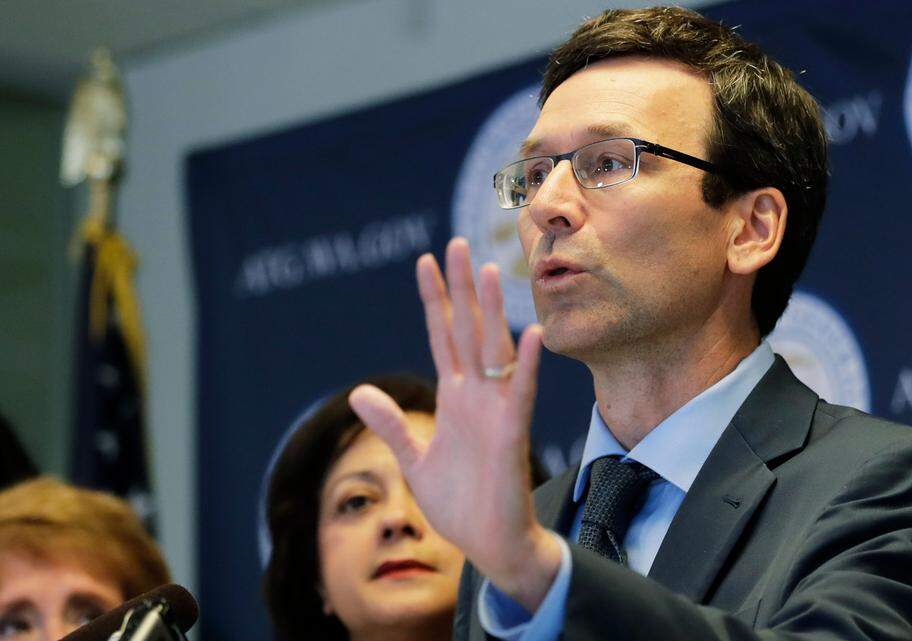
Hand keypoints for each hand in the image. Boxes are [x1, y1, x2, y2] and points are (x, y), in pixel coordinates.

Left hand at [349, 237, 561, 610]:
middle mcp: (477, 396)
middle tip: (455, 243)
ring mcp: (497, 411)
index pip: (442, 337)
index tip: (424, 261)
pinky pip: (522, 393)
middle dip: (460, 288)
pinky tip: (531, 332)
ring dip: (492, 312)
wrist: (490, 545)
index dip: (433, 300)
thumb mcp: (414, 461)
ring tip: (487, 271)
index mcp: (455, 398)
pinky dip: (527, 364)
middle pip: (468, 330)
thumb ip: (392, 425)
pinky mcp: (513, 434)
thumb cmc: (460, 504)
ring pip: (495, 350)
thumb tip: (358, 392)